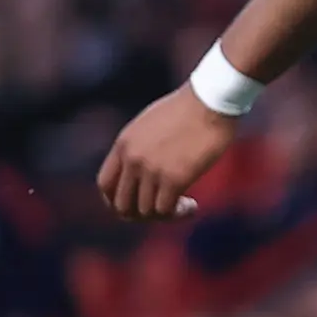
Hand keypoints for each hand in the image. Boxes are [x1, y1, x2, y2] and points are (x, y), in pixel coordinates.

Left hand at [96, 88, 235, 221]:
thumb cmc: (189, 108)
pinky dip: (178, 213)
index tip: (139, 201)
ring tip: (183, 206)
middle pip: (121, 204)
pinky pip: (166, 209)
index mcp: (124, 144)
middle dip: (140, 214)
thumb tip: (145, 167)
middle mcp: (132, 159)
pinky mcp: (174, 178)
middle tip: (162, 210)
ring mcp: (151, 169)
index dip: (118, 200)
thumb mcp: (151, 124)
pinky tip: (192, 206)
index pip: (105, 184)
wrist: (211, 101)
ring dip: (164, 215)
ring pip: (145, 211)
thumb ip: (141, 145)